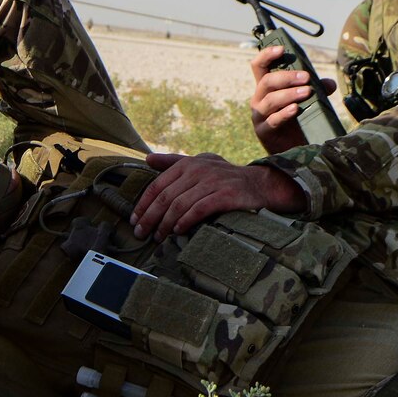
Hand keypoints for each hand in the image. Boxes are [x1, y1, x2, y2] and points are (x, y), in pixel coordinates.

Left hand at [131, 151, 305, 238]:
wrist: (262, 184)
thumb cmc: (227, 178)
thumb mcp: (201, 164)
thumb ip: (174, 162)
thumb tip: (148, 159)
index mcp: (189, 164)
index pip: (158, 185)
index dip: (144, 204)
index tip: (135, 220)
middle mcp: (199, 169)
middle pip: (166, 196)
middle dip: (150, 217)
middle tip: (142, 233)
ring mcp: (213, 182)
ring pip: (180, 204)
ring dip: (166, 223)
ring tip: (159, 237)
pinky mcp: (226, 195)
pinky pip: (199, 209)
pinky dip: (186, 221)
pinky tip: (179, 231)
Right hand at [249, 46, 337, 154]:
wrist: (295, 150)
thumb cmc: (298, 121)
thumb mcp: (308, 102)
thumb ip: (317, 90)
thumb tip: (330, 83)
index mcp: (266, 88)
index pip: (259, 66)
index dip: (267, 55)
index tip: (281, 49)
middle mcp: (259, 99)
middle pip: (266, 81)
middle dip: (287, 77)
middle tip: (306, 77)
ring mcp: (259, 116)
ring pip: (270, 99)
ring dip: (289, 94)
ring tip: (306, 92)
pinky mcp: (263, 131)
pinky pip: (272, 120)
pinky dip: (284, 113)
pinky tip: (296, 109)